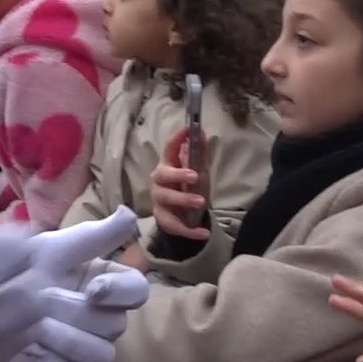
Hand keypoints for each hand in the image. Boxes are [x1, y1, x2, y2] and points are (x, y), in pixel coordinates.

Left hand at [0, 240, 148, 361]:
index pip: (137, 290)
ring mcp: (86, 352)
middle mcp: (102, 320)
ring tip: (36, 328)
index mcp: (103, 286)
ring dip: (68, 340)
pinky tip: (35, 352)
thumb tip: (130, 213)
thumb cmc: (13, 273)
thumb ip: (93, 236)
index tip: (93, 290)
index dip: (121, 292)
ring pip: (103, 355)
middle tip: (43, 301)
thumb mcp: (50, 250)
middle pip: (118, 324)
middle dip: (78, 313)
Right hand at [150, 125, 209, 239]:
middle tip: (195, 176)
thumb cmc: (188, 189)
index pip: (169, 149)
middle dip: (177, 174)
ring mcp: (159, 201)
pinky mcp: (163, 220)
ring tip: (201, 202)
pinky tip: (203, 232)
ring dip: (183, 199)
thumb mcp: (197, 172)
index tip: (188, 129)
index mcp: (167, 166)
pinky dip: (190, 230)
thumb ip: (199, 155)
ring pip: (166, 199)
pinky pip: (174, 225)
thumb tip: (203, 133)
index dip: (177, 139)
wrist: (182, 217)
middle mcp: (159, 182)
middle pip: (162, 175)